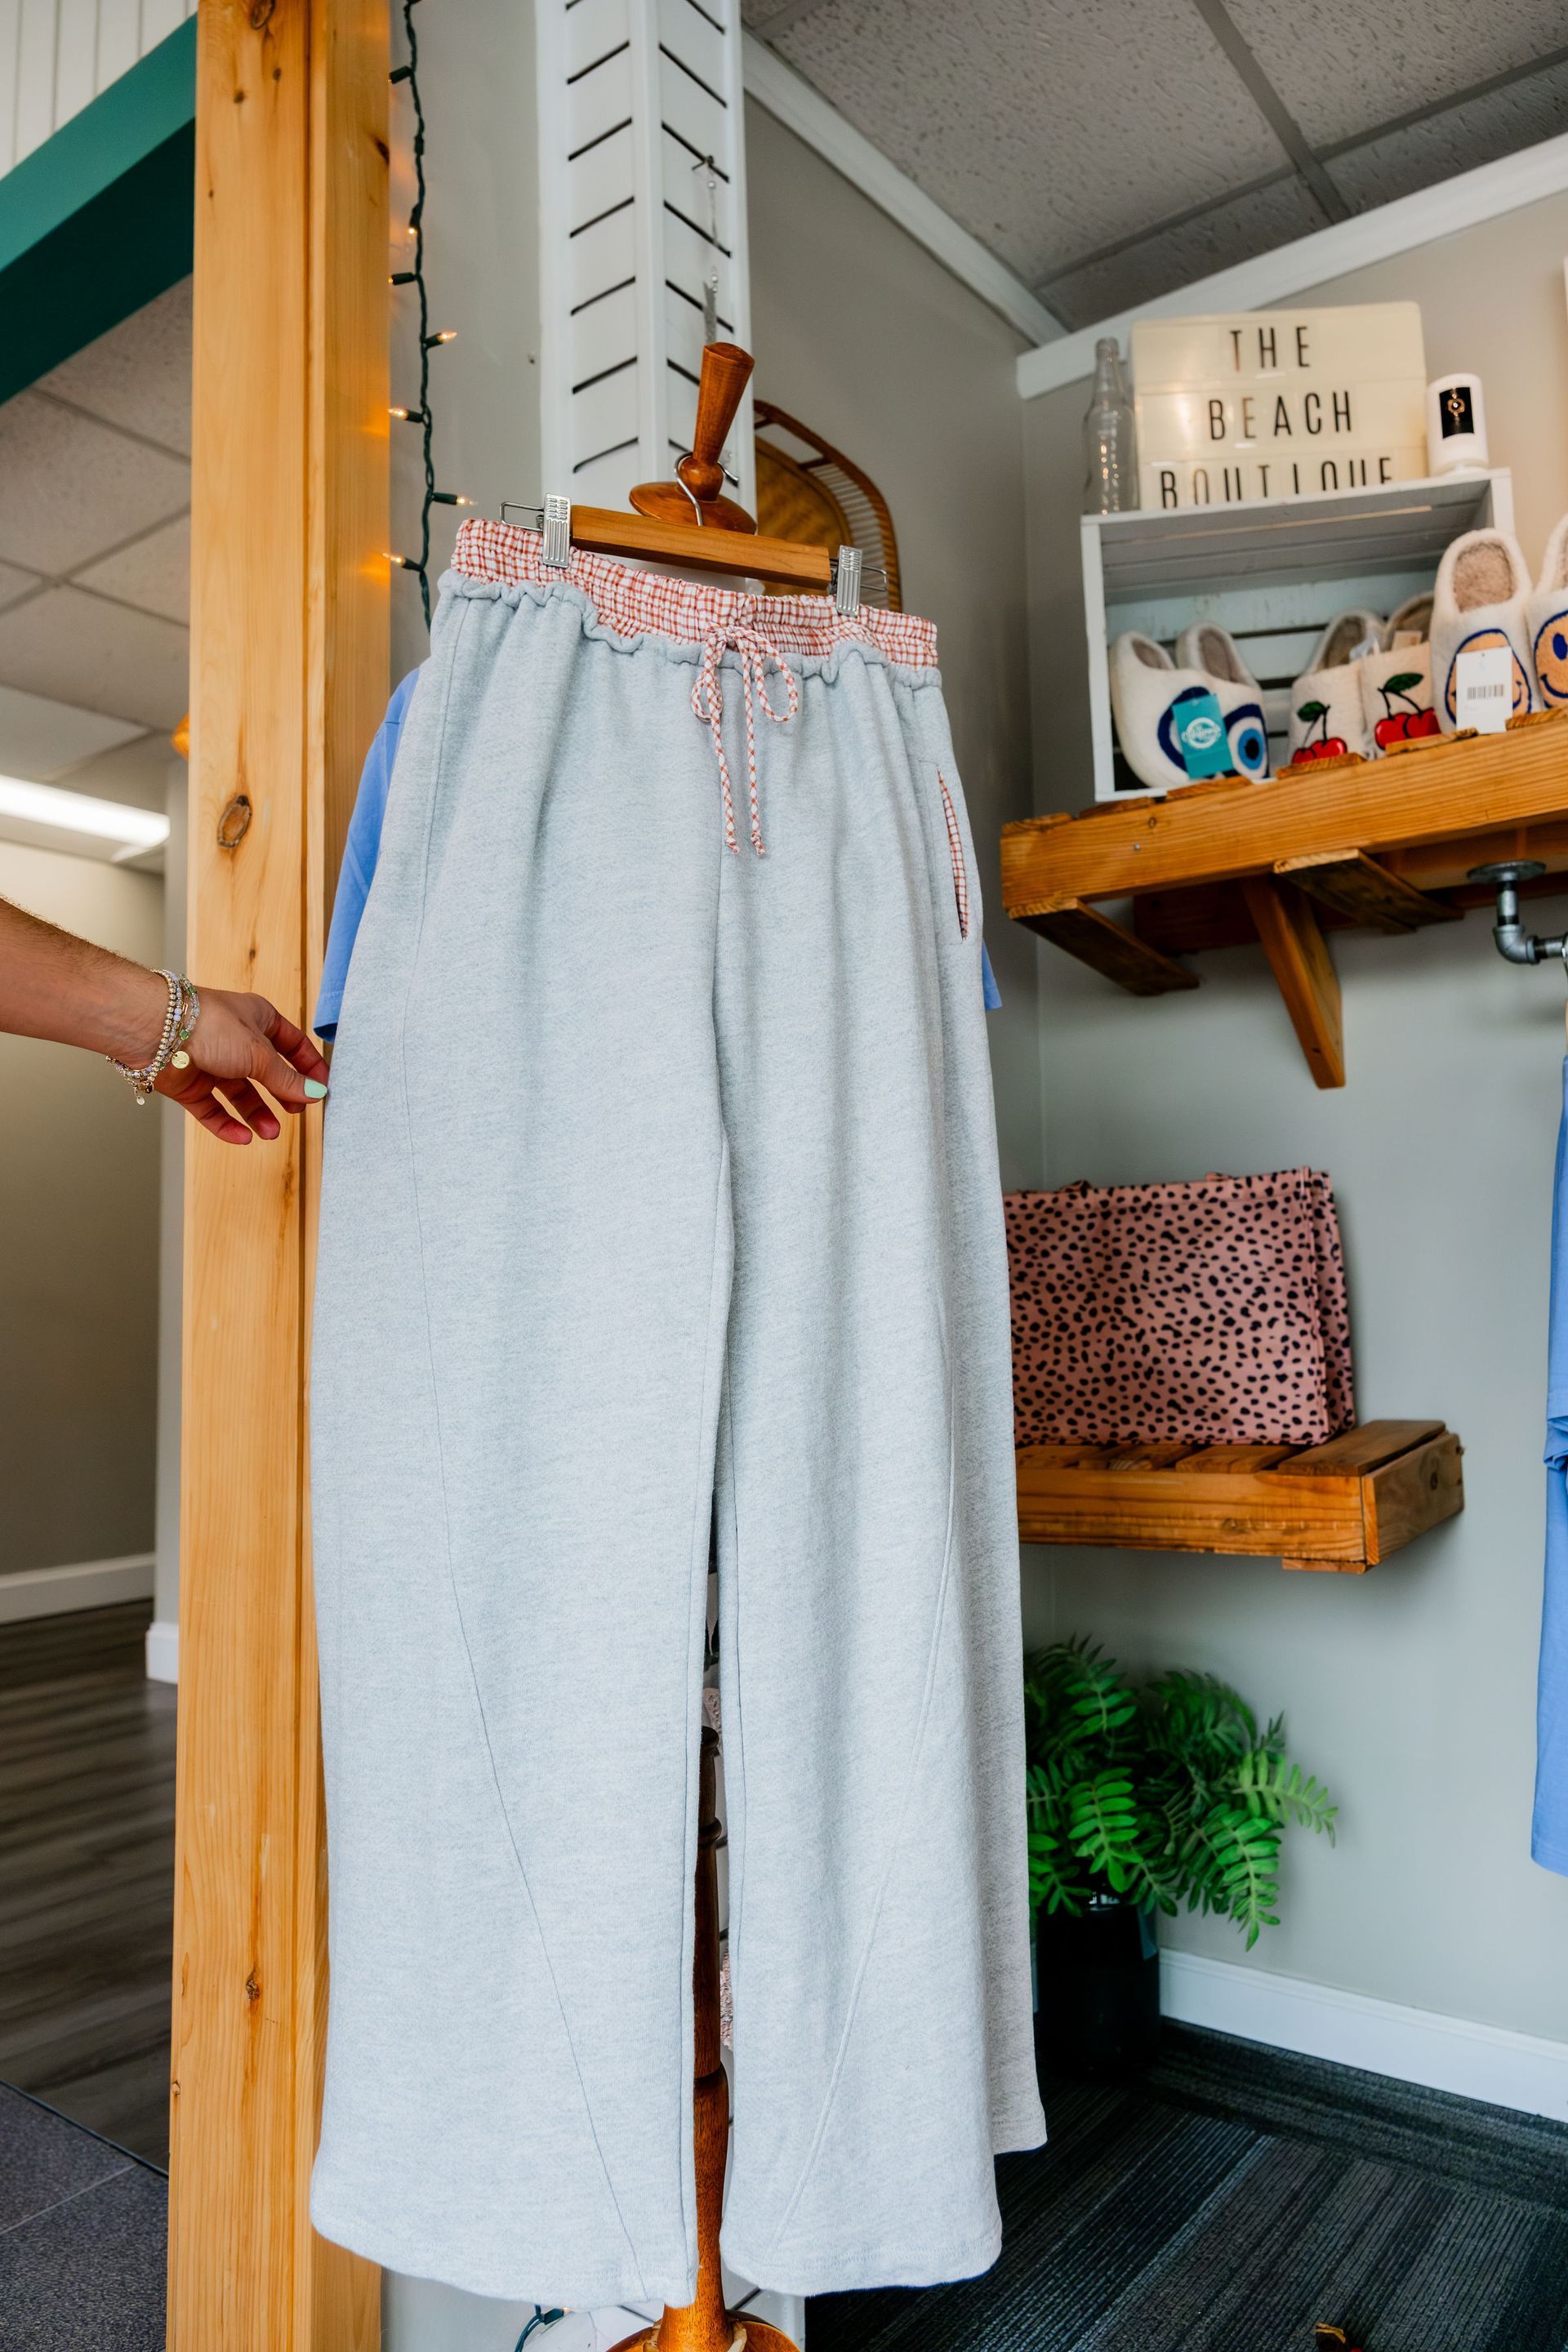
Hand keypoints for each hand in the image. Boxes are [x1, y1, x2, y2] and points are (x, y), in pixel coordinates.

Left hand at [154, 988, 329, 1144]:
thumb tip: (315, 1094)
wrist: (154, 1032)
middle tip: (296, 1112)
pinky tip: (242, 1137)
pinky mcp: (190, 1085)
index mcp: (257, 1019)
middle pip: (267, 1073)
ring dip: (258, 1114)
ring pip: (241, 1095)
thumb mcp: (260, 1054)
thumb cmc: (209, 1025)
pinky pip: (213, 1110)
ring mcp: (212, 1063)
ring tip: (270, 1133)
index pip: (292, 1043)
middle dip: (283, 1094)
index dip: (308, 1065)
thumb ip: (287, 1079)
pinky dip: (227, 1125)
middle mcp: (235, 1040)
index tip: (323, 1088)